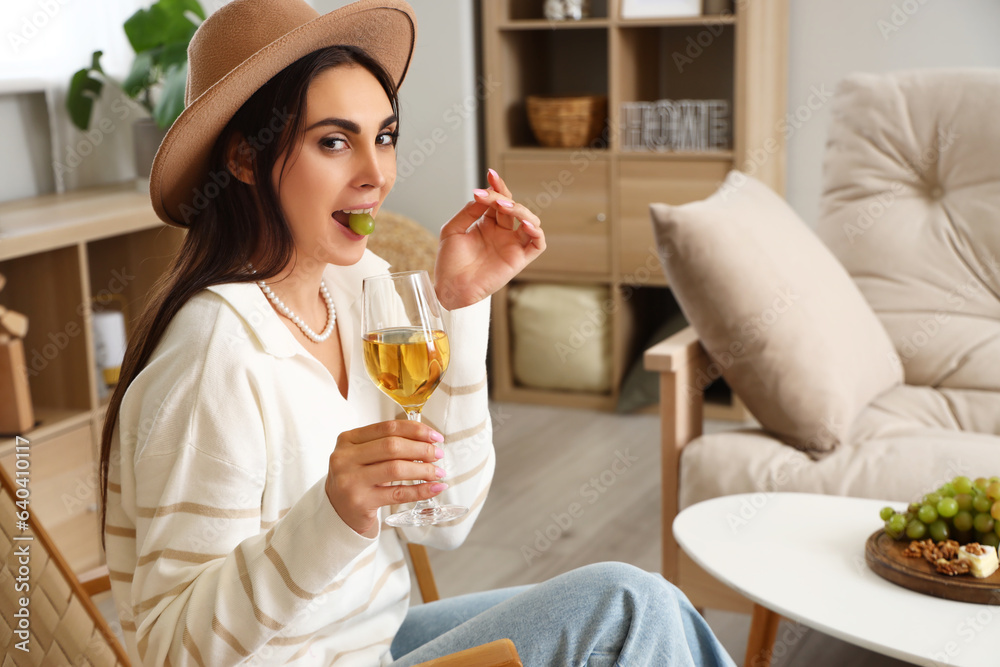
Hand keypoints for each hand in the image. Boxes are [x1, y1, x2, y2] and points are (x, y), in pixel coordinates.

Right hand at [325, 420, 446, 536]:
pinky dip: (420, 490)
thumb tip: (427, 440)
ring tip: (437, 472)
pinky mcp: (360, 502)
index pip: (387, 427)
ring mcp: (350, 481)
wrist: (337, 510)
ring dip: (423, 470)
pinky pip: (397, 493)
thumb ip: (386, 443)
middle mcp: (345, 458)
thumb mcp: (363, 455)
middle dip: (421, 449)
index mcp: (348, 439)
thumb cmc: (356, 478)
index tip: (434, 436)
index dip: (415, 430)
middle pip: (392, 446)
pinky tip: (434, 487)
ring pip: (396, 469)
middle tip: (437, 454)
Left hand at [434, 169, 545, 309]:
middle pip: (512, 206)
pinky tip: (526, 224)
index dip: (497, 186)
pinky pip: (537, 244)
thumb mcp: (453, 229)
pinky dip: (537, 232)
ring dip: (520, 209)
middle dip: (502, 196)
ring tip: (503, 206)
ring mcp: (511, 245)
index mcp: (487, 224)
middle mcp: (502, 233)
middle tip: (488, 196)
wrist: (449, 287)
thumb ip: (469, 211)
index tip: (491, 174)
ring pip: (529, 221)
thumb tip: (484, 194)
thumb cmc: (448, 262)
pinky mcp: (518, 260)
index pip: (499, 200)